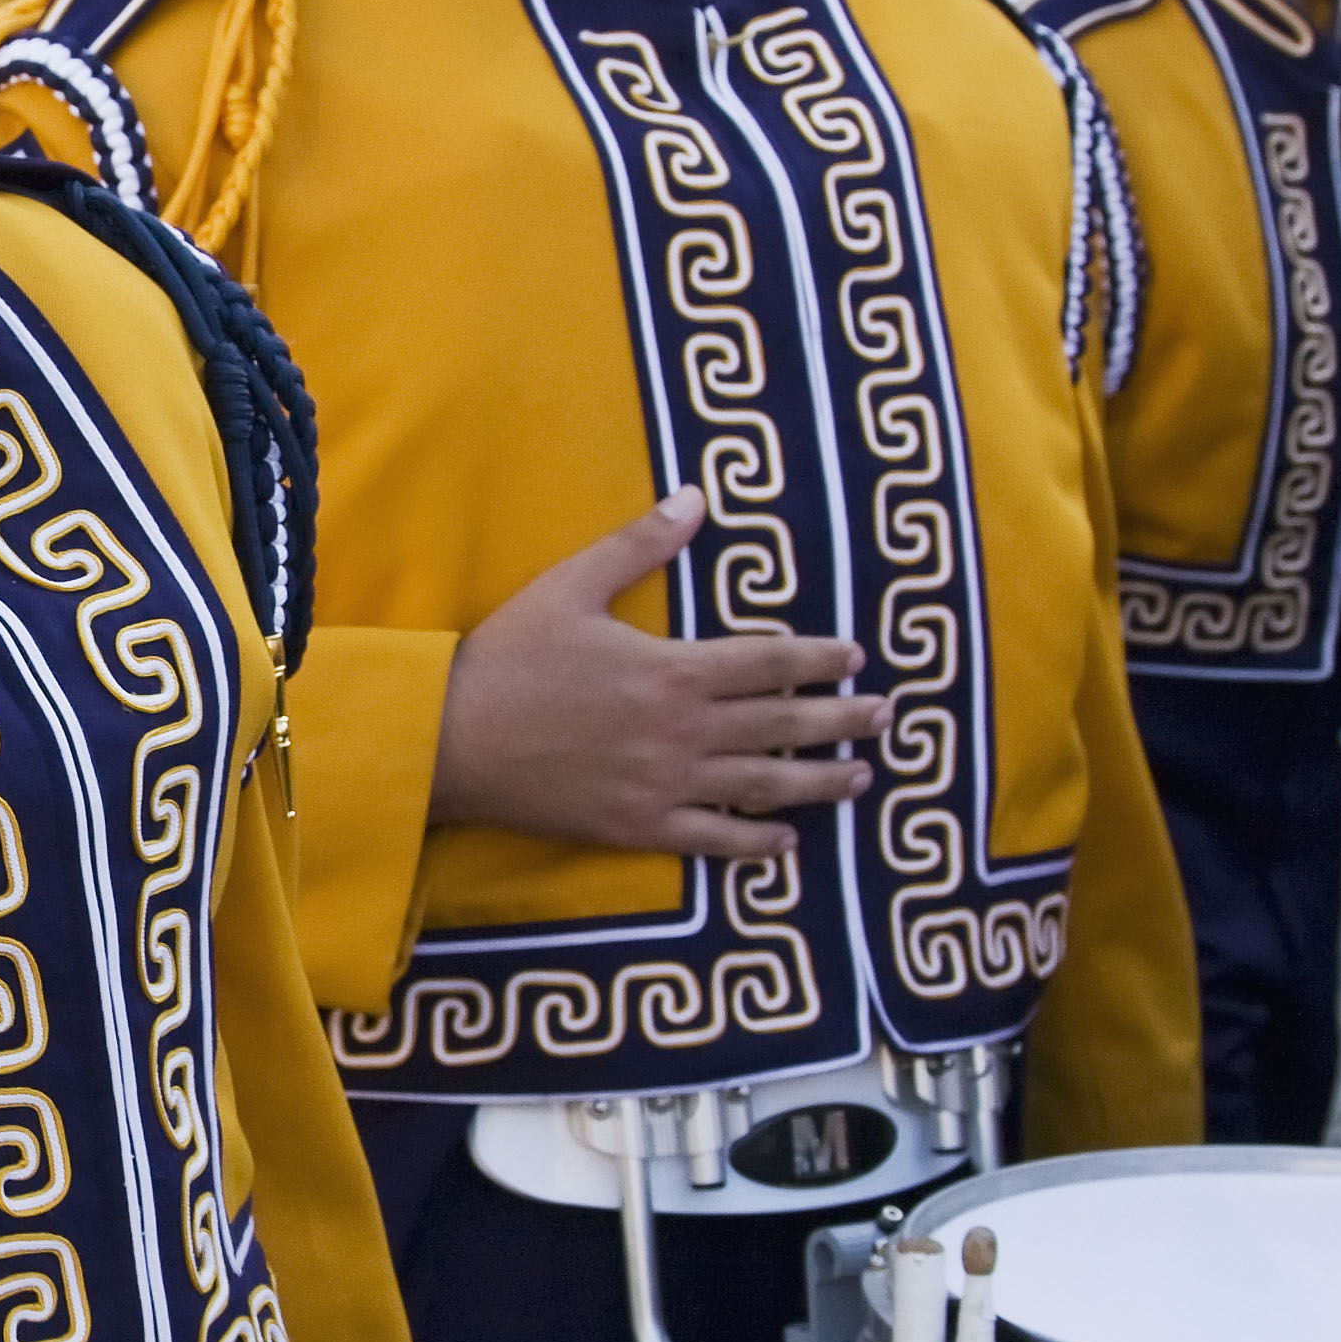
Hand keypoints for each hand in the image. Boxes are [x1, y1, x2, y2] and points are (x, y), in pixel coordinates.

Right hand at [430, 490, 886, 857]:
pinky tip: (786, 842)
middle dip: (845, 720)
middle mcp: (684, 732)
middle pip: (786, 725)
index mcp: (674, 669)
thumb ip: (639, 544)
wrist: (451, 739)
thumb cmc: (509, 658)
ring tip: (861, 778)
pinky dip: (757, 844)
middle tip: (888, 717)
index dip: (823, 659)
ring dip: (821, 782)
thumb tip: (696, 497)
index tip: (858, 657)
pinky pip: (715, 842)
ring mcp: (666, 786)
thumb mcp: (572, 585)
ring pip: (765, 787)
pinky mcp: (639, 827)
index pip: (774, 661)